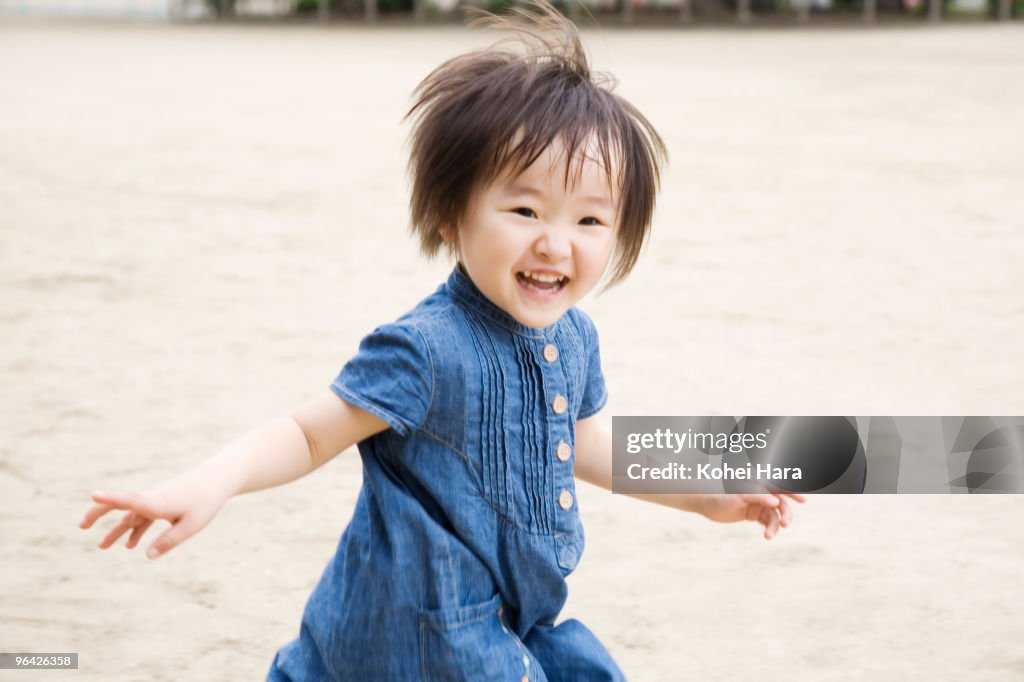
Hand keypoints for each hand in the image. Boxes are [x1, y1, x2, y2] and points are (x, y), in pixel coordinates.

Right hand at [78, 471, 229, 558]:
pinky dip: (136, 530)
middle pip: (121, 504)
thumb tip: (147, 555)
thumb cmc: (204, 502)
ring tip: (101, 547)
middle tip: (81, 525)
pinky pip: (143, 517)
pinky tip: (131, 545)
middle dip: (99, 513)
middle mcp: (152, 499)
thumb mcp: (191, 526)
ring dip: (117, 530)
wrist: (216, 480)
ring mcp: (155, 500)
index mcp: (158, 502)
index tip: (93, 495)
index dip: (111, 498)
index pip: (131, 499)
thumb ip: (169, 541)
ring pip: (131, 515)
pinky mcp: (160, 503)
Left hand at [695, 492, 806, 539]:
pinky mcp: (754, 514)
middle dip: (785, 513)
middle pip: (781, 502)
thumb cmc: (720, 496)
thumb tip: (776, 502)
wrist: (705, 504)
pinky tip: (768, 535)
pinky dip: (770, 528)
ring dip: (776, 525)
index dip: (792, 492)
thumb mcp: (738, 495)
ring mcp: (759, 503)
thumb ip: (757, 496)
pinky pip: (767, 521)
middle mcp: (761, 493)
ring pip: (775, 514)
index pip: (779, 486)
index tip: (803, 500)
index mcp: (759, 484)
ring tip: (770, 535)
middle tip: (785, 523)